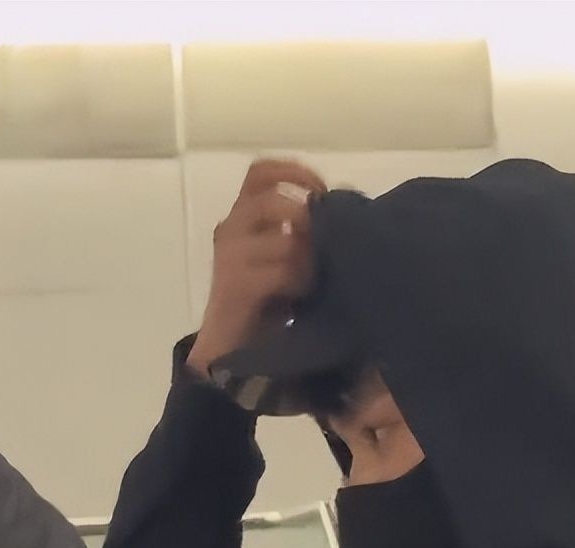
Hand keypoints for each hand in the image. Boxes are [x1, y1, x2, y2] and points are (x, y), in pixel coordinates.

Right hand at [187, 159, 327, 376]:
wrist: (232, 346)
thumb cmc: (268, 299)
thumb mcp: (290, 255)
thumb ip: (306, 229)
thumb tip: (344, 204)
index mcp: (243, 215)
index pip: (262, 172)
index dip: (296, 172)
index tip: (323, 191)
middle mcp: (232, 228)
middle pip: (275, 199)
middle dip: (310, 219)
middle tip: (327, 243)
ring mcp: (230, 255)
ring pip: (285, 237)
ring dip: (310, 255)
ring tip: (315, 277)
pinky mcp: (236, 284)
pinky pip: (282, 270)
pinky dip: (301, 279)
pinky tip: (305, 294)